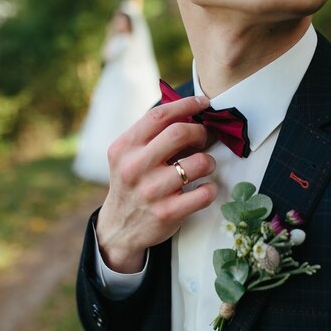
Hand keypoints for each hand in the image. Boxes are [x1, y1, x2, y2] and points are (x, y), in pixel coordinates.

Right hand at [96, 96, 217, 272]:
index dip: (186, 105)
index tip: (203, 103)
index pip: (158, 116)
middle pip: (179, 133)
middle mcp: (135, 167)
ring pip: (197, 163)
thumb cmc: (132, 183)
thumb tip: (191, 113)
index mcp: (125, 147)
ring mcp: (151, 191)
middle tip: (205, 138)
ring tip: (204, 165)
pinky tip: (204, 188)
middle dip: (200, 132)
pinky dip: (211, 188)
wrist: (119, 227)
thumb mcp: (129, 155)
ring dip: (208, 161)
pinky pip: (204, 193)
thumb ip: (152, 135)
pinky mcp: (167, 213)